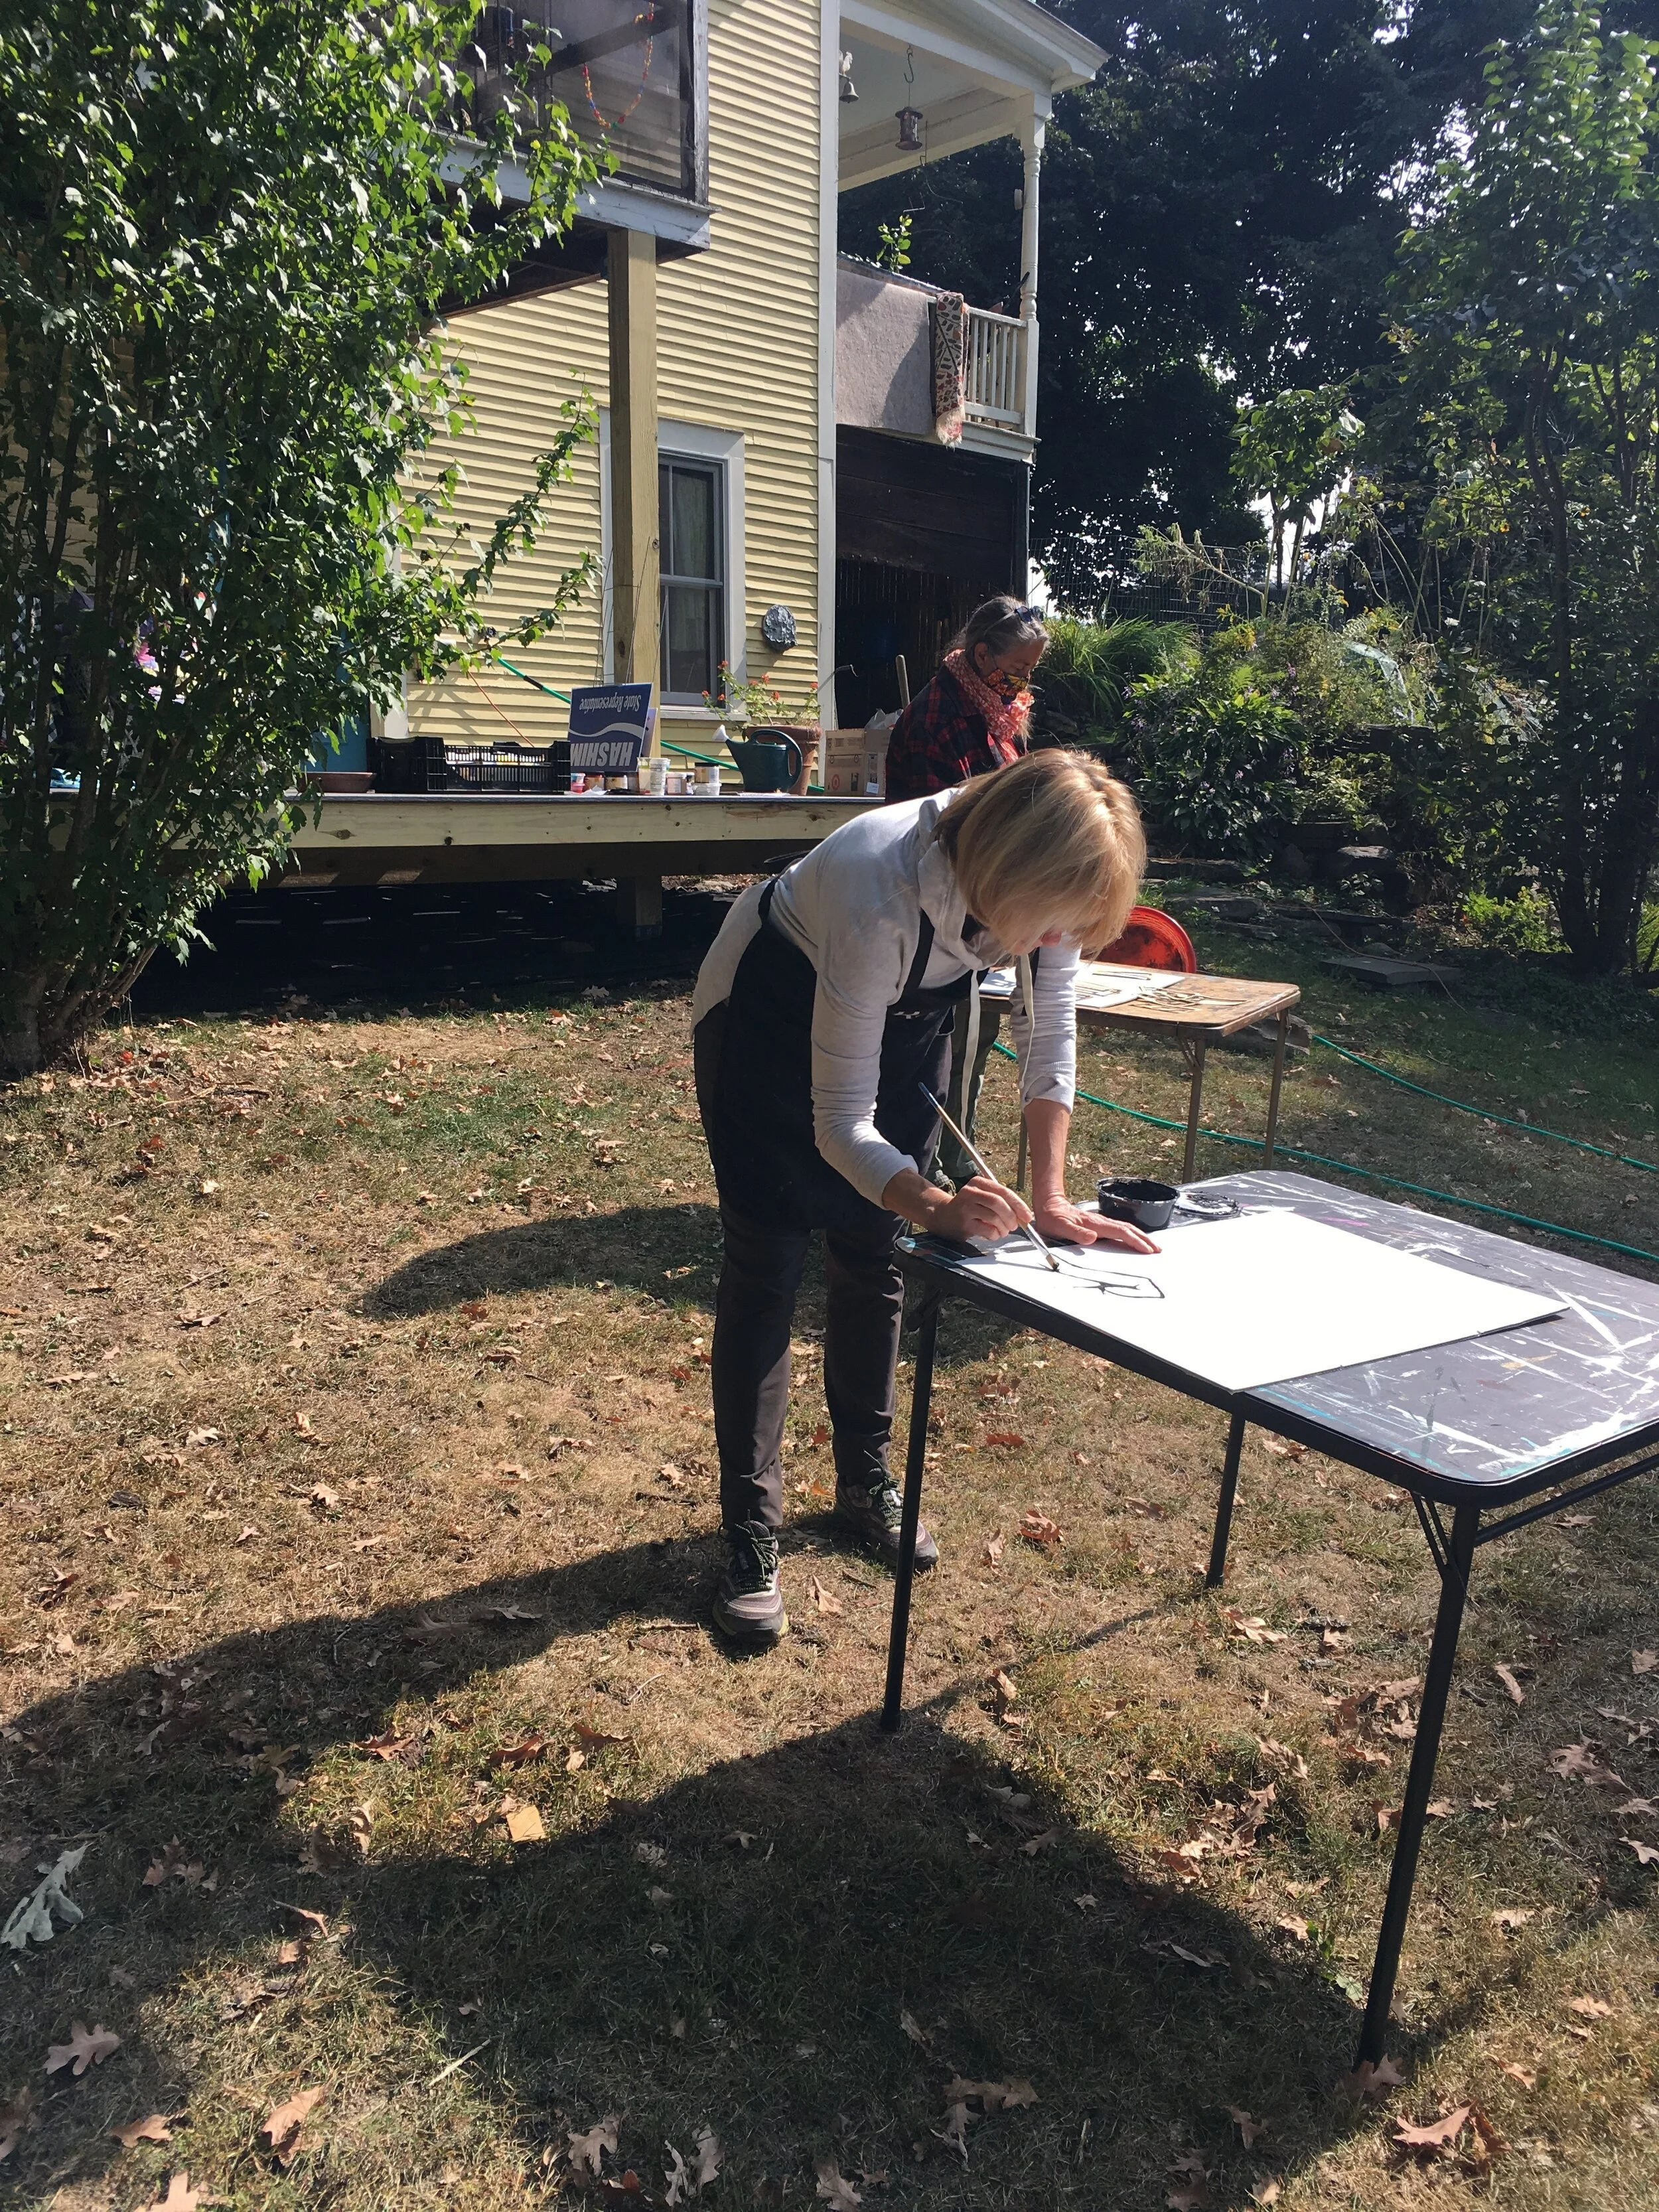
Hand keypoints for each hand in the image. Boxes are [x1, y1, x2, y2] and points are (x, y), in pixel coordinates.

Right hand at [929, 1173, 1033, 1243]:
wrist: (942, 1216)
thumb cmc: (968, 1207)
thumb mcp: (982, 1197)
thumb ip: (1001, 1202)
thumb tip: (1023, 1215)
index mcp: (978, 1182)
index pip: (1003, 1191)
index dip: (1018, 1204)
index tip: (1027, 1216)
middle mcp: (970, 1192)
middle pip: (998, 1203)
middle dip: (1011, 1216)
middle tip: (1014, 1225)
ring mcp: (966, 1207)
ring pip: (994, 1217)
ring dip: (1004, 1227)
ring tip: (1003, 1231)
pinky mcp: (964, 1223)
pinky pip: (987, 1230)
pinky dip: (995, 1234)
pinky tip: (994, 1235)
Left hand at [1032, 1194, 1159, 1253]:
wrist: (1049, 1206)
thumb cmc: (1053, 1218)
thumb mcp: (1060, 1227)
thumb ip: (1076, 1233)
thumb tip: (1093, 1238)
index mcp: (1096, 1224)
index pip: (1121, 1232)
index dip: (1135, 1241)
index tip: (1146, 1250)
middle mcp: (1102, 1222)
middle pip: (1129, 1229)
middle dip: (1145, 1239)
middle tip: (1158, 1249)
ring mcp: (1102, 1222)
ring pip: (1126, 1228)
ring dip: (1141, 1236)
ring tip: (1152, 1246)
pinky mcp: (1100, 1225)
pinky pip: (1120, 1230)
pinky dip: (1132, 1235)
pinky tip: (1135, 1240)